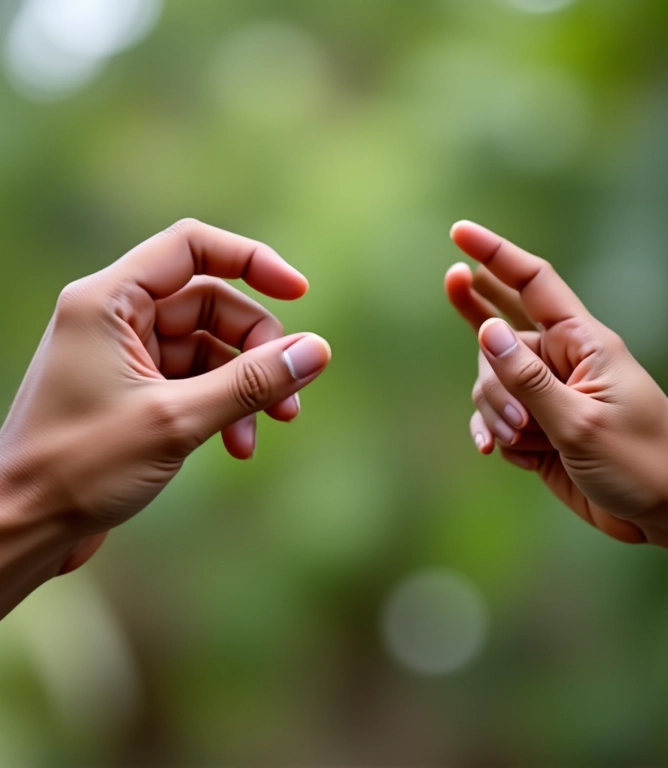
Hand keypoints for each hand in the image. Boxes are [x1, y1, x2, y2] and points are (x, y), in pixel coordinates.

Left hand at [0, 219, 330, 578]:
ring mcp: (129, 355)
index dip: (251, 261)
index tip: (299, 293)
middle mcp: (118, 318)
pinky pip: (199, 380)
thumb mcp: (176, 421)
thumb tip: (316, 351)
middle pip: (214, 304)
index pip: (192, 248)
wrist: (23, 526)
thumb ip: (251, 382)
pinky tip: (239, 445)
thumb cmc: (78, 469)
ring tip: (265, 429)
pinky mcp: (138, 390)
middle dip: (258, 348)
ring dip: (246, 386)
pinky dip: (226, 406)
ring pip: (212, 347)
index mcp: (109, 301)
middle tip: (288, 395)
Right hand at [445, 220, 667, 544]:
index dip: (495, 254)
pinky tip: (493, 449)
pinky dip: (492, 431)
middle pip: (500, 337)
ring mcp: (546, 395)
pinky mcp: (537, 428)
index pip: (534, 283)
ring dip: (498, 411)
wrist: (665, 511)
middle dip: (487, 355)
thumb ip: (528, 379)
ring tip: (525, 440)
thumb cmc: (641, 461)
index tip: (458, 232)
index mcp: (582, 342)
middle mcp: (560, 361)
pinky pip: (495, 418)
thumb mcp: (580, 421)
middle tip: (457, 296)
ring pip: (491, 384)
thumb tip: (487, 332)